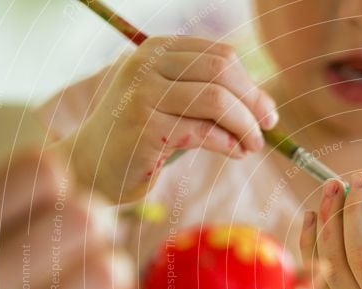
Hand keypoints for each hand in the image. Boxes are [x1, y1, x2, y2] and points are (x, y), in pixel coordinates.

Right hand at [55, 36, 277, 201]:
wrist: (93, 166)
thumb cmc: (143, 136)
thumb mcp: (176, 105)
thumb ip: (209, 96)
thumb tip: (265, 106)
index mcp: (158, 50)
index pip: (220, 56)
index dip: (251, 84)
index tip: (267, 111)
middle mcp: (148, 65)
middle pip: (221, 72)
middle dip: (253, 102)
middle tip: (268, 127)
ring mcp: (143, 94)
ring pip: (217, 101)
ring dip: (245, 126)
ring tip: (254, 145)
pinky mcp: (145, 126)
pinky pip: (203, 131)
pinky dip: (228, 144)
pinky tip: (236, 154)